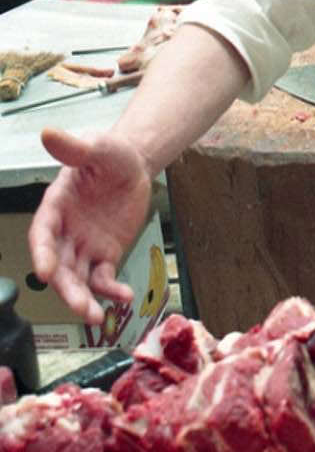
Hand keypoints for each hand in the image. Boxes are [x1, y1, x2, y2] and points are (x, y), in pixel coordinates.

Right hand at [28, 127, 152, 325]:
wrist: (134, 165)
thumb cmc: (110, 154)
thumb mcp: (97, 147)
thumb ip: (75, 148)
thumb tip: (48, 134)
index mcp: (56, 205)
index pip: (43, 233)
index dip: (42, 253)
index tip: (45, 272)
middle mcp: (66, 230)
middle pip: (60, 264)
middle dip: (66, 288)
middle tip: (78, 307)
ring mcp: (84, 244)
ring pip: (78, 278)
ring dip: (83, 297)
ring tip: (95, 317)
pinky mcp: (105, 254)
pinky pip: (104, 277)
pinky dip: (112, 290)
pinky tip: (125, 297)